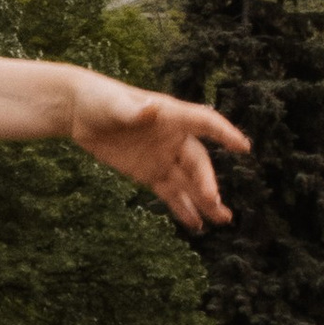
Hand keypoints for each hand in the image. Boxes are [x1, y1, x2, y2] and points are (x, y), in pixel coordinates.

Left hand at [68, 74, 247, 229]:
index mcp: (171, 116)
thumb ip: (133, 110)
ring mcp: (163, 157)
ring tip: (221, 220)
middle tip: (214, 201)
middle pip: (197, 162)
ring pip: (189, 182)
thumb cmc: (99, 99)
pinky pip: (170, 193)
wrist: (80, 112)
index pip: (205, 123)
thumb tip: (150, 107)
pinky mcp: (149, 173)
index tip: (243, 148)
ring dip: (204, 201)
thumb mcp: (114, 104)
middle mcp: (174, 138)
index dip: (224, 134)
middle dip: (207, 182)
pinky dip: (183, 208)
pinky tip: (196, 225)